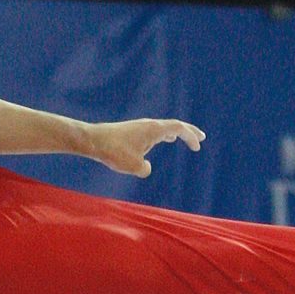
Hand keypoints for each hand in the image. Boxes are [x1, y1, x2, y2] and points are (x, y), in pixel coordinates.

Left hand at [88, 119, 204, 176]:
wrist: (93, 141)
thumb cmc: (114, 152)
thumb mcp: (134, 166)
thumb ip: (145, 169)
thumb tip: (146, 168)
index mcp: (154, 129)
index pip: (178, 128)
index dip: (191, 136)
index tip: (198, 146)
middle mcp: (148, 125)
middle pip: (173, 125)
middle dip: (188, 132)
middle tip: (201, 138)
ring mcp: (139, 127)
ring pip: (162, 127)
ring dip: (174, 133)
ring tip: (183, 139)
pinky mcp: (131, 131)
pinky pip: (153, 131)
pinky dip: (162, 135)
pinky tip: (161, 140)